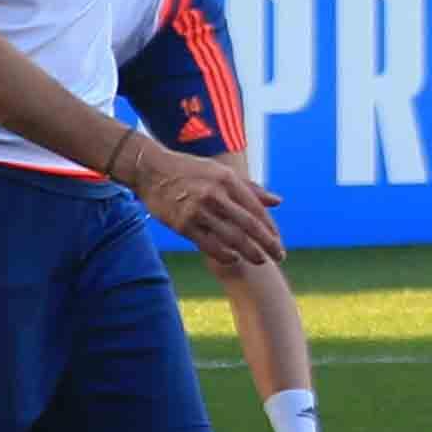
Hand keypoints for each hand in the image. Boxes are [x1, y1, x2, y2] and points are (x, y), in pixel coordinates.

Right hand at [127, 137, 286, 270]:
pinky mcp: (183, 224)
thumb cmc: (190, 170)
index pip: (256, 209)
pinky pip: (209, 245)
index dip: (270, 227)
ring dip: (250, 252)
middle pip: (248, 225)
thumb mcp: (221, 172)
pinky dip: (224, 254)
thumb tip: (278, 201)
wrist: (151, 170)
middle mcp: (215, 194)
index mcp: (227, 180)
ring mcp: (198, 210)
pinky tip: (234, 258)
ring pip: (231, 237)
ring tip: (261, 261)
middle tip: (280, 256)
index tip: (278, 240)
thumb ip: (250, 188)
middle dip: (267, 244)